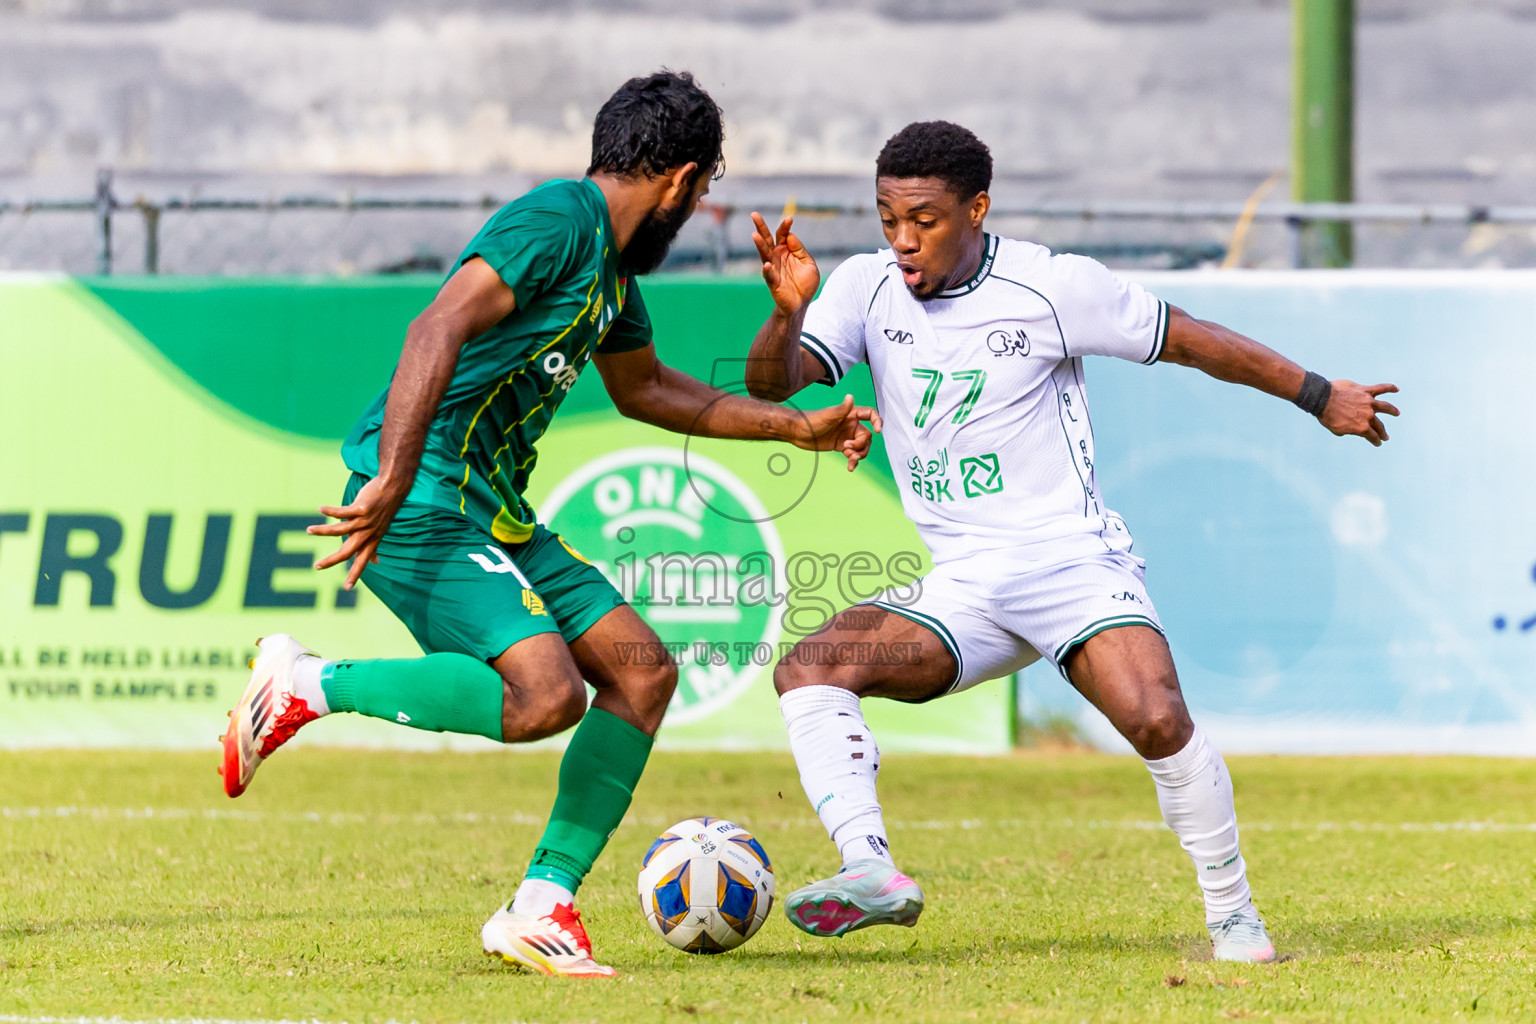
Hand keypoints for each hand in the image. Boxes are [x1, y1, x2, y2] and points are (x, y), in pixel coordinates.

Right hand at [307, 475, 407, 589]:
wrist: (394, 488)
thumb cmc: (384, 511)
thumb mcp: (380, 531)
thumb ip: (374, 547)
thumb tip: (375, 563)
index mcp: (371, 540)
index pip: (362, 561)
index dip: (355, 575)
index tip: (347, 588)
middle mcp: (368, 533)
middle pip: (348, 551)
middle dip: (332, 560)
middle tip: (317, 566)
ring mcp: (365, 521)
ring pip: (340, 530)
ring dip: (322, 531)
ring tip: (308, 530)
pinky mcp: (361, 508)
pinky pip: (342, 512)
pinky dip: (330, 511)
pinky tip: (320, 509)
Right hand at [751, 211, 819, 314]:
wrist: (801, 304)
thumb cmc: (804, 283)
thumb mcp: (809, 264)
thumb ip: (800, 250)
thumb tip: (791, 236)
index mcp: (786, 251)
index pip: (783, 235)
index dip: (785, 226)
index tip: (789, 218)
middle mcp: (777, 257)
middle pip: (767, 239)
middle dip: (761, 227)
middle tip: (754, 214)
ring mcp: (773, 269)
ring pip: (764, 254)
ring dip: (760, 245)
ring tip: (755, 235)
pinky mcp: (773, 282)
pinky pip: (769, 275)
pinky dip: (767, 270)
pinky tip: (767, 265)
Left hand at [792, 394, 882, 470]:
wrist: (797, 432)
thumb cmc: (811, 420)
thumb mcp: (827, 415)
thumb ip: (841, 409)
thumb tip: (850, 397)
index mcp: (850, 414)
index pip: (869, 414)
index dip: (877, 421)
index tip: (878, 431)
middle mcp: (850, 425)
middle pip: (867, 436)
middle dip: (861, 445)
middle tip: (847, 448)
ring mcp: (846, 436)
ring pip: (861, 447)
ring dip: (859, 455)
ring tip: (851, 460)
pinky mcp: (841, 446)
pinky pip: (852, 454)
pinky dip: (853, 461)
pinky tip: (850, 468)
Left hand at [1320, 381, 1400, 445]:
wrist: (1322, 399)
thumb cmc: (1327, 416)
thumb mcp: (1337, 430)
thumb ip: (1348, 431)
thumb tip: (1351, 430)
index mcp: (1361, 427)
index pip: (1372, 436)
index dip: (1375, 440)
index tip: (1378, 442)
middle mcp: (1368, 415)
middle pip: (1379, 425)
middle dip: (1382, 432)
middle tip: (1385, 436)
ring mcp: (1368, 402)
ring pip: (1385, 407)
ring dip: (1392, 410)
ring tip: (1397, 413)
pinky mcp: (1366, 391)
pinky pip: (1381, 388)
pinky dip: (1390, 388)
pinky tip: (1396, 389)